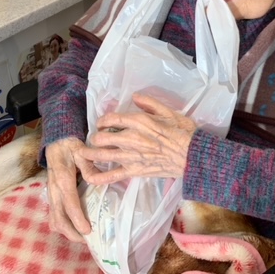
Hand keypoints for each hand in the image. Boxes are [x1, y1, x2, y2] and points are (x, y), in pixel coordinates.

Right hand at [45, 137, 98, 242]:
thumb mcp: (82, 151)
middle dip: (72, 232)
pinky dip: (62, 224)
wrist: (56, 141)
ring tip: (82, 235)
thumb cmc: (71, 146)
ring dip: (66, 230)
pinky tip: (75, 225)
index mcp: (63, 179)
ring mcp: (51, 194)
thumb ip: (88, 165)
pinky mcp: (51, 196)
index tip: (88, 231)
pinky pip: (53, 215)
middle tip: (87, 238)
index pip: (70, 204)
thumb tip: (95, 180)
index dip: (78, 219)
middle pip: (58, 218)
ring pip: (53, 220)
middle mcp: (54, 189)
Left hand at [79, 93, 196, 184]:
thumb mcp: (169, 112)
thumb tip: (134, 97)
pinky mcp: (134, 172)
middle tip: (97, 137)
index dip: (102, 120)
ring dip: (87, 153)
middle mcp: (131, 139)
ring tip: (81, 152)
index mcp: (140, 122)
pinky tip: (87, 174)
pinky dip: (96, 176)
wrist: (193, 157)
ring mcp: (131, 157)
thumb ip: (150, 103)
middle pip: (101, 137)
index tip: (103, 123)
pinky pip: (110, 176)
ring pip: (101, 155)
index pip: (111, 119)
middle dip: (95, 136)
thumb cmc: (184, 133)